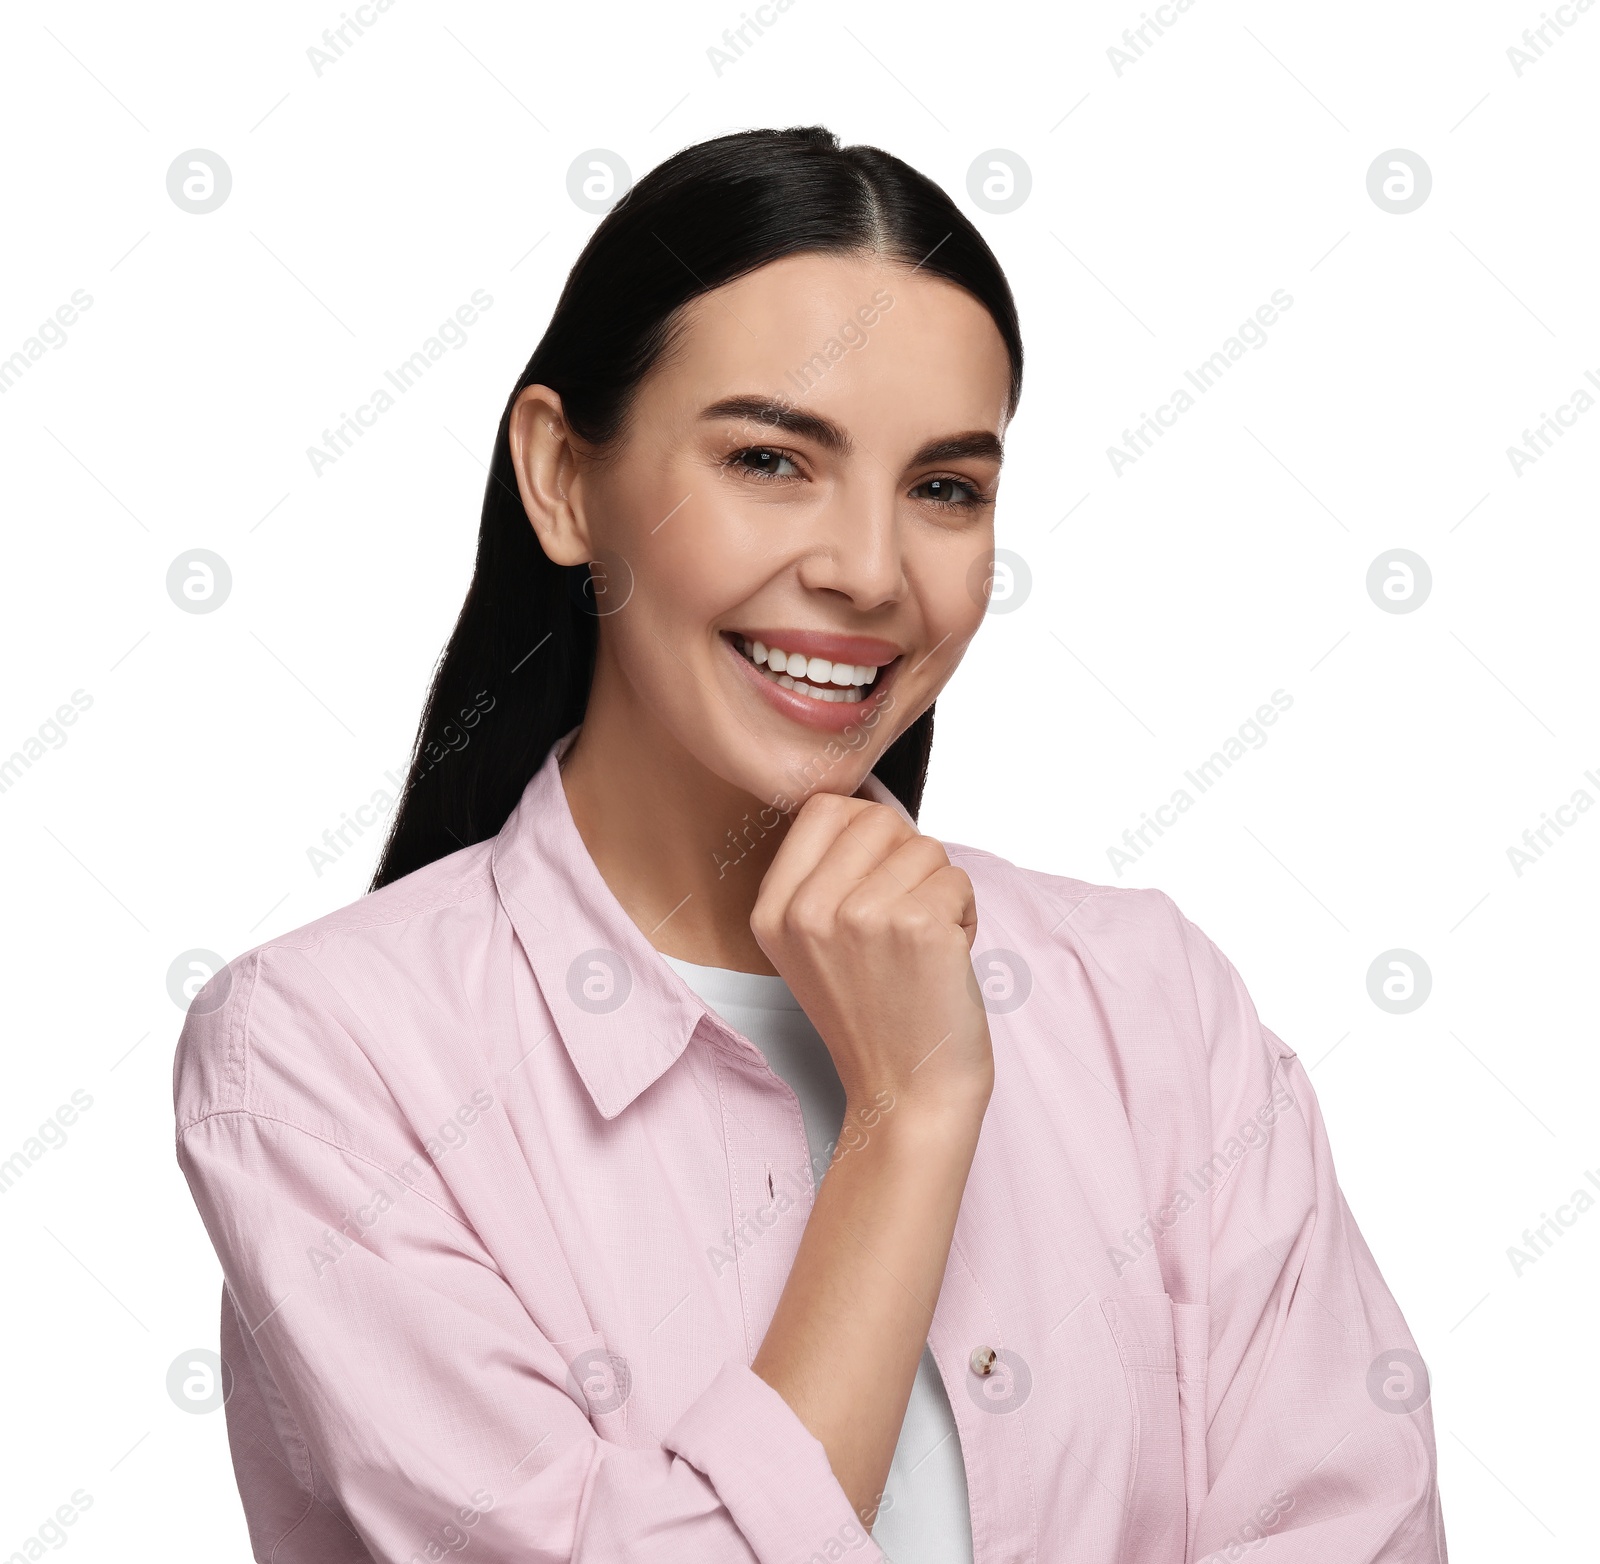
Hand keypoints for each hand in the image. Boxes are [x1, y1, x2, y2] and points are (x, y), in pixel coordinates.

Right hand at [750, 793, 993, 1120]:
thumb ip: (823, 877)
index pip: (824, 808)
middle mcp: (808, 910)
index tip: (877, 880)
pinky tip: (946, 960)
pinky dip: (966, 915)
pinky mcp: (918, 926)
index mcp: (773, 910)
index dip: (867, 834)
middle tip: (905, 919)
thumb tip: (871, 809)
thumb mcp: (812, 946)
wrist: (907, 1095)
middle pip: (877, 820)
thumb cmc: (875, 1017)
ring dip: (939, 891)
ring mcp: (861, 916)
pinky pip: (958, 880)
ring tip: (923, 946)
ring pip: (925, 848)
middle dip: (907, 860)